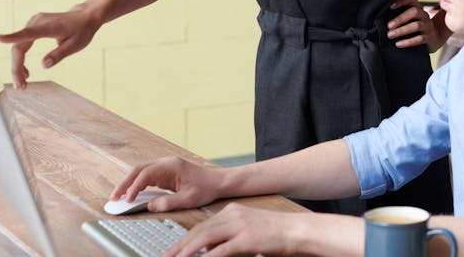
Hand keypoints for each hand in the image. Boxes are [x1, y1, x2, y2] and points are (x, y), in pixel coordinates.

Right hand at [0, 6, 101, 88]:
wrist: (85, 16)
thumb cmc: (82, 30)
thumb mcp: (76, 45)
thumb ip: (60, 54)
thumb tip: (44, 66)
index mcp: (49, 27)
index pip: (28, 33)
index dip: (11, 37)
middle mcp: (37, 22)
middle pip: (19, 47)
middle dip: (17, 68)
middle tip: (20, 87)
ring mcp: (34, 23)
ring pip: (19, 47)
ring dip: (18, 66)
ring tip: (23, 84)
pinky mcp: (33, 26)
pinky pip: (22, 44)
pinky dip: (22, 58)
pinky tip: (26, 72)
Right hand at [111, 156, 224, 212]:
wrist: (218, 181)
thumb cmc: (206, 187)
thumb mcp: (188, 198)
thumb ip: (168, 202)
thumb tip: (150, 206)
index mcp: (171, 166)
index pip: (146, 174)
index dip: (134, 187)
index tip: (128, 200)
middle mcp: (166, 163)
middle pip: (139, 169)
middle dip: (124, 183)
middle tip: (113, 197)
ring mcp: (165, 167)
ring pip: (140, 171)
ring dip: (128, 183)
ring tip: (118, 197)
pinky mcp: (165, 173)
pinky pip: (146, 177)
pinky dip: (136, 184)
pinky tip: (131, 194)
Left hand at [163, 203, 325, 256]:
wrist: (298, 230)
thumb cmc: (276, 233)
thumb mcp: (248, 230)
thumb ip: (229, 236)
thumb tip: (210, 249)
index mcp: (233, 211)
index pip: (202, 225)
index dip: (185, 238)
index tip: (173, 249)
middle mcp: (234, 215)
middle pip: (199, 230)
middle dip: (180, 245)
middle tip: (166, 256)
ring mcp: (240, 226)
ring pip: (205, 238)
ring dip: (187, 251)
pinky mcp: (247, 238)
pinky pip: (221, 250)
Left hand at [388, 0, 446, 51]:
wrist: (434, 38)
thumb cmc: (415, 26)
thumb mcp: (410, 17)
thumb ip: (400, 14)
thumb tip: (380, 16)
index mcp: (418, 7)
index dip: (401, 1)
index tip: (390, 7)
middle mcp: (424, 15)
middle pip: (414, 12)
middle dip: (400, 18)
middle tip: (388, 26)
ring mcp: (427, 26)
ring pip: (416, 26)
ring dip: (401, 30)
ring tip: (390, 35)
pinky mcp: (429, 37)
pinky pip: (419, 39)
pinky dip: (408, 42)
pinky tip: (398, 44)